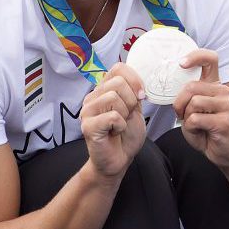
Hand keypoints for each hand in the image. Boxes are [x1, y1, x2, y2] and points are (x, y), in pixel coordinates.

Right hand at [81, 64, 146, 179]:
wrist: (119, 159)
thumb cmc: (126, 135)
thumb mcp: (135, 109)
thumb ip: (133, 93)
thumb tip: (137, 83)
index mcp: (104, 89)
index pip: (118, 68)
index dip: (134, 80)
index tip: (141, 96)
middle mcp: (93, 97)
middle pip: (118, 83)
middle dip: (131, 101)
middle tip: (126, 116)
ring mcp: (87, 111)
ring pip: (113, 97)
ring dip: (125, 114)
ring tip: (119, 125)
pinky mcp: (88, 126)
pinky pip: (112, 116)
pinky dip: (120, 126)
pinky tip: (114, 132)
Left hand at [173, 49, 228, 167]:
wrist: (224, 152)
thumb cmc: (206, 129)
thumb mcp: (194, 108)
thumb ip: (188, 94)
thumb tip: (174, 86)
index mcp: (215, 85)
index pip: (210, 59)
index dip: (195, 56)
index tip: (181, 63)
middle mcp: (224, 91)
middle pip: (191, 86)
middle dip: (179, 103)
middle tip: (182, 115)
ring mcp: (227, 105)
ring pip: (193, 103)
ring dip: (186, 117)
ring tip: (195, 125)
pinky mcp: (224, 121)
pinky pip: (195, 119)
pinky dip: (191, 128)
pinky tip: (200, 132)